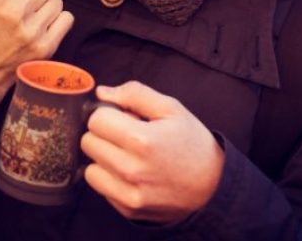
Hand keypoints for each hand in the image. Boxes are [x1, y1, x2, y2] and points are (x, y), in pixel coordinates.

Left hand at [81, 81, 223, 223]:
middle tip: (126, 135)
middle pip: (88, 143)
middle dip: (104, 134)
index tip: (122, 118)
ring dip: (103, 158)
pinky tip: (131, 173)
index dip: (108, 114)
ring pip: (90, 168)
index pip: (96, 120)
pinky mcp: (128, 209)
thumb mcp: (172, 109)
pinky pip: (100, 188)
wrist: (213, 186)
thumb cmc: (192, 143)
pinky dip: (110, 178)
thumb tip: (101, 93)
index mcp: (142, 140)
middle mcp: (131, 170)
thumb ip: (135, 94)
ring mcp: (129, 193)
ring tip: (127, 155)